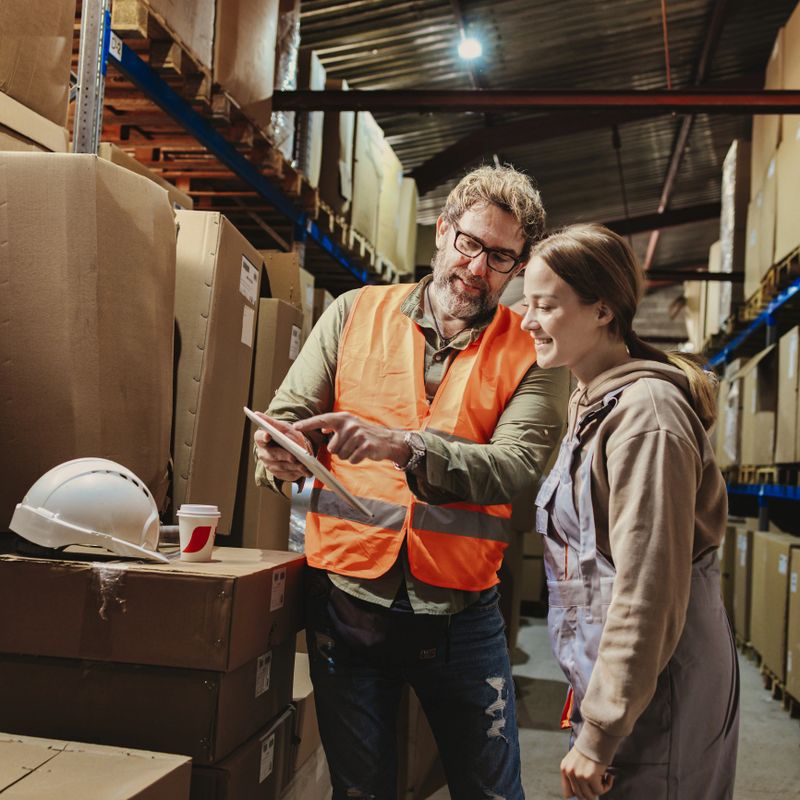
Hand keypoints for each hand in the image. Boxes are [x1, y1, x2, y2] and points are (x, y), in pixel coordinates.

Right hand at [253, 413, 312, 481]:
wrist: (295, 448)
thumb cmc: (286, 435)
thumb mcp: (282, 427)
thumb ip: (271, 422)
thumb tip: (256, 414)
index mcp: (261, 439)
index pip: (260, 437)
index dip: (264, 437)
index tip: (268, 435)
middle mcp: (263, 453)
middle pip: (272, 455)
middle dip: (284, 456)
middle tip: (294, 457)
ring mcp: (269, 465)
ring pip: (281, 467)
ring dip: (293, 467)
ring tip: (305, 466)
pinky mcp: (278, 474)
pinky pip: (287, 475)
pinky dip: (297, 473)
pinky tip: (305, 471)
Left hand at [293, 412, 409, 465]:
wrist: (386, 440)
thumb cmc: (364, 434)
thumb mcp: (349, 426)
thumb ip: (335, 426)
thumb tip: (322, 427)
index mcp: (343, 418)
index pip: (322, 420)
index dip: (308, 424)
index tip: (295, 427)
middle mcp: (350, 425)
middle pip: (332, 448)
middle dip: (339, 450)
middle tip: (350, 445)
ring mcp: (358, 435)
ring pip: (341, 455)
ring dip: (348, 455)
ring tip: (357, 448)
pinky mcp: (366, 446)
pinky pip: (352, 459)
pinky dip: (356, 459)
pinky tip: (363, 453)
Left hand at [560, 747, 613, 798]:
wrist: (598, 735)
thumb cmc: (591, 747)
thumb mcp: (577, 760)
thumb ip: (577, 775)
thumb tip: (582, 795)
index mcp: (564, 768)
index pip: (568, 793)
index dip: (578, 797)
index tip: (588, 796)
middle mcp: (569, 772)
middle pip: (580, 796)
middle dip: (592, 792)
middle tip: (600, 784)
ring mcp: (578, 774)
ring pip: (590, 795)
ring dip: (600, 789)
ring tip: (604, 778)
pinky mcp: (589, 776)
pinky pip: (600, 791)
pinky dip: (607, 786)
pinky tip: (608, 775)